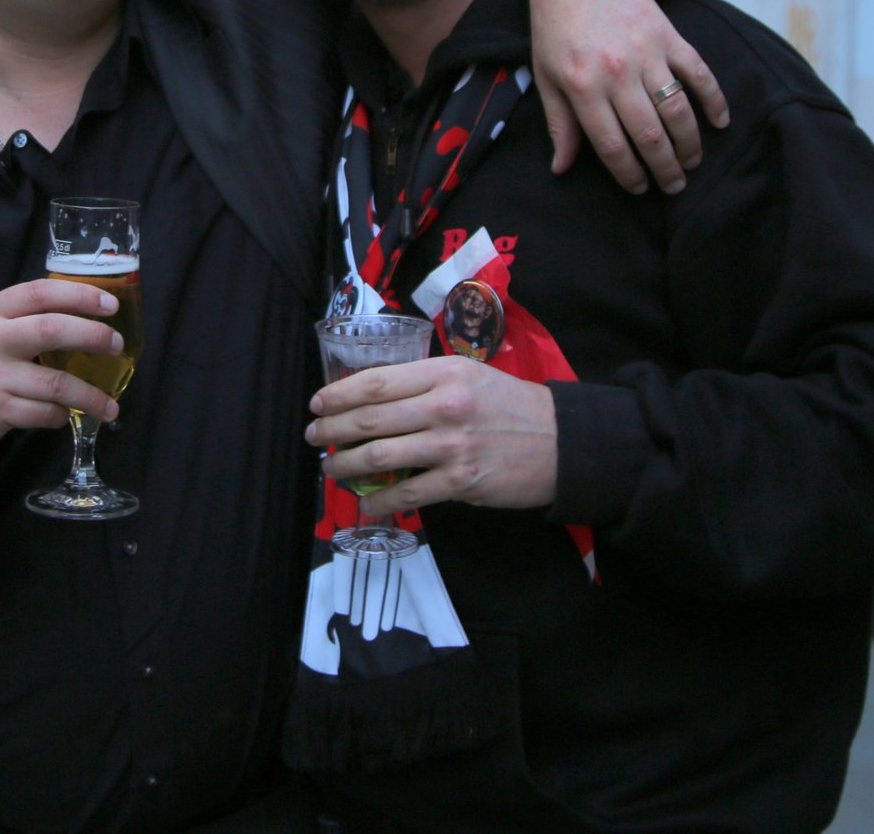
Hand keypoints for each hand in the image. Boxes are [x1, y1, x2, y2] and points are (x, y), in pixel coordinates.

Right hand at [0, 279, 124, 452]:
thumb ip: (26, 317)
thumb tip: (89, 311)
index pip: (40, 293)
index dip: (80, 295)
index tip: (109, 304)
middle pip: (52, 330)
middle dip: (93, 336)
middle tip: (116, 345)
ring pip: (56, 382)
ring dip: (90, 395)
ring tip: (109, 406)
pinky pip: (44, 413)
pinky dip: (62, 414)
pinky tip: (66, 413)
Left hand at [305, 356, 557, 513]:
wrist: (560, 441)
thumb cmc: (509, 405)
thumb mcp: (468, 375)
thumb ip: (424, 383)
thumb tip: (373, 398)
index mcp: (443, 372)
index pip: (376, 382)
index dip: (338, 395)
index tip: (318, 404)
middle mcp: (443, 405)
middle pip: (370, 418)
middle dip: (332, 429)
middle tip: (313, 436)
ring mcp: (450, 446)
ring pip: (380, 456)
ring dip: (346, 464)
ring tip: (331, 467)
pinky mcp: (459, 481)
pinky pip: (405, 492)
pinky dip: (378, 499)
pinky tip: (365, 501)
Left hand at [527, 0, 729, 192]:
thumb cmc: (554, 26)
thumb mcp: (546, 76)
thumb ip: (559, 124)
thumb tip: (561, 168)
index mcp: (583, 87)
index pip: (613, 146)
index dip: (629, 174)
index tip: (641, 188)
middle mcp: (617, 73)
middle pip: (650, 135)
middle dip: (665, 168)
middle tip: (674, 186)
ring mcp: (647, 52)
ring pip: (677, 110)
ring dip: (690, 143)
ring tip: (692, 163)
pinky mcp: (668, 34)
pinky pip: (699, 72)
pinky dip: (714, 99)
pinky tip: (720, 122)